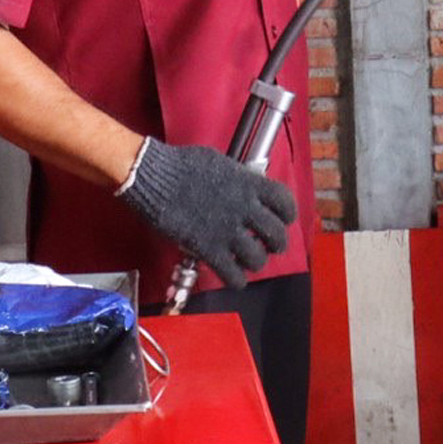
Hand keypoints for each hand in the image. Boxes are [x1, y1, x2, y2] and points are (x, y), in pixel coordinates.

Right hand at [116, 140, 296, 288]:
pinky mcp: (208, 248)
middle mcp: (244, 208)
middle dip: (277, 244)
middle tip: (270, 245)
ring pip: (258, 259)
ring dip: (256, 262)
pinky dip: (236, 280)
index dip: (288, 214)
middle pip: (277, 235)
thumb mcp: (220, 163)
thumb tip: (246, 183)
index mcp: (249, 184)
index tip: (284, 218)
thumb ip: (238, 178)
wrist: (154, 177)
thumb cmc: (182, 164)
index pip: (285, 202)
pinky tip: (234, 277)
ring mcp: (227, 230)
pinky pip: (232, 274)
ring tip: (248, 260)